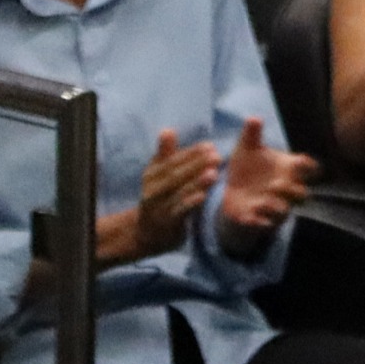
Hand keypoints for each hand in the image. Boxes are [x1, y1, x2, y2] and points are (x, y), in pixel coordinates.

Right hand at [99, 128, 216, 264]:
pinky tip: (203, 196)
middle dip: (196, 165)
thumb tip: (167, 131)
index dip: (190, 154)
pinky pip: (179, 212)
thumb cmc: (159, 197)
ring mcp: (158, 208)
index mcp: (151, 175)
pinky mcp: (167, 223)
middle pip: (175, 176)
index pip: (171, 162)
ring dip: (196, 183)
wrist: (148, 232)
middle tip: (216, 155)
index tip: (209, 145)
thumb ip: (165, 155)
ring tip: (213, 173)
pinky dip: (190, 203)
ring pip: (178, 193)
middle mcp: (152, 190)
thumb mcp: (158, 176)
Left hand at [213, 116, 312, 247]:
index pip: (310, 168)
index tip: (299, 162)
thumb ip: (251, 135)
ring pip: (285, 210)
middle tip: (276, 184)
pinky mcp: (259, 220)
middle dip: (292, 190)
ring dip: (276, 206)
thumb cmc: (247, 166)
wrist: (232, 192)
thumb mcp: (246, 148)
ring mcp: (275, 205)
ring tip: (262, 201)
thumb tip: (253, 118)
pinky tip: (250, 215)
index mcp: (288, 168)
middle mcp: (286, 188)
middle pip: (303, 194)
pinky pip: (265, 225)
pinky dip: (259, 221)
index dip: (309, 167)